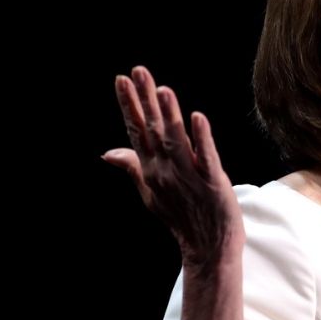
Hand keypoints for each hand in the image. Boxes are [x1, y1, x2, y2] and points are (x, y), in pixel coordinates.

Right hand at [103, 66, 244, 265]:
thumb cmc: (182, 218)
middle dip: (144, 100)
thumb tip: (107, 152)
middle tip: (137, 71)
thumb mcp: (151, 192)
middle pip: (152, 130)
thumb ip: (132, 167)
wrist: (208, 249)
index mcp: (151, 169)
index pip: (136, 131)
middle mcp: (165, 170)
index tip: (121, 79)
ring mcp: (188, 176)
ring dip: (169, 114)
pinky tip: (198, 117)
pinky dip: (202, 138)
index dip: (129, 105)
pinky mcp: (212, 182)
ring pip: (176, 140)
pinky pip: (206, 157)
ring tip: (163, 89)